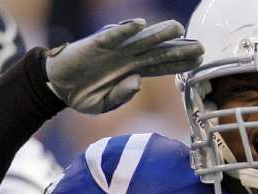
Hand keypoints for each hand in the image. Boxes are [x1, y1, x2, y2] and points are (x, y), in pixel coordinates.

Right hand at [45, 19, 203, 114]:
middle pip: (158, 52)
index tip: (200, 62)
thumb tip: (136, 82)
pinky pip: (113, 35)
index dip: (180, 64)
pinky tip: (139, 24)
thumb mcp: (103, 105)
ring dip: (159, 34)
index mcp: (132, 72)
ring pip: (141, 40)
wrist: (56, 86)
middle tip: (201, 46)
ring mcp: (114, 50)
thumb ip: (120, 96)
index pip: (162, 67)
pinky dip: (125, 29)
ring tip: (178, 29)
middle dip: (180, 49)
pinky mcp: (97, 44)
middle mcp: (128, 58)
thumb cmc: (82, 94)